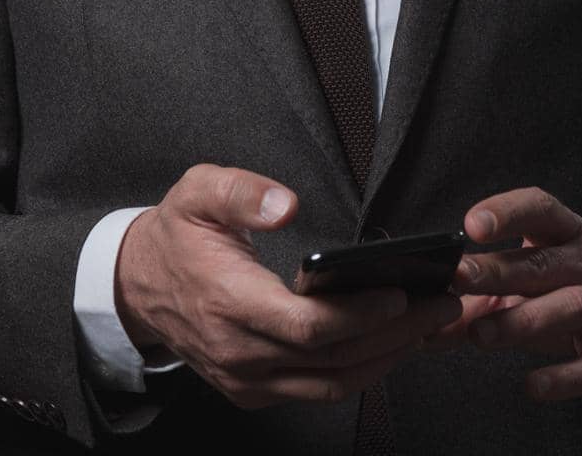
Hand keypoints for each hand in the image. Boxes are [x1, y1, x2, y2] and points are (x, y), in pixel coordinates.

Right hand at [114, 163, 462, 409]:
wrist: (137, 284)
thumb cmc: (177, 234)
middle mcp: (241, 353)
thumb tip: (287, 204)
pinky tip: (392, 343)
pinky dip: (362, 371)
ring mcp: (248, 379)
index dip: (359, 314)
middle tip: (444, 305)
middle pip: (334, 361)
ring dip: (388, 359)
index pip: (308, 326)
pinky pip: (319, 391)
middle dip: (397, 335)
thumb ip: (241, 192)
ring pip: (333, 386)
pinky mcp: (254, 390)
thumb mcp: (197, 190)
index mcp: (230, 302)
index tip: (401, 293)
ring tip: (432, 325)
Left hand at [420, 186, 581, 402]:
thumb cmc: (574, 289)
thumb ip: (481, 300)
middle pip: (544, 263)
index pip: (540, 208)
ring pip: (570, 306)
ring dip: (523, 320)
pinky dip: (562, 377)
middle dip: (499, 271)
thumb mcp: (535, 281)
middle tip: (458, 278)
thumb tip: (425, 323)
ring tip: (480, 334)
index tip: (472, 225)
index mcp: (569, 233)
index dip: (508, 212)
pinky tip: (531, 385)